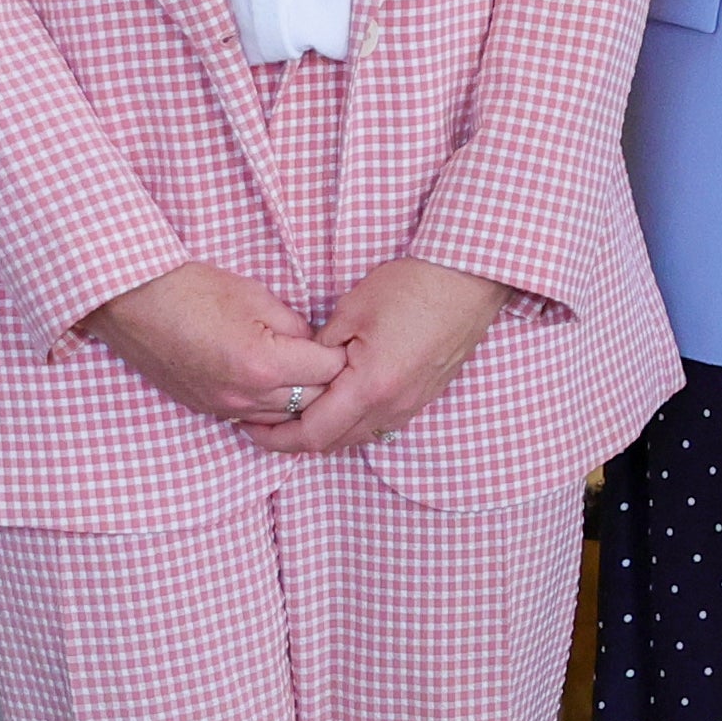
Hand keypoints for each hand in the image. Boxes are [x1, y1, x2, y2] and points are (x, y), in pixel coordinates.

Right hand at [84, 262, 347, 426]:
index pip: (329, 372)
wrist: (133, 302)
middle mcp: (246, 396)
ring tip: (309, 372)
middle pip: (312, 403)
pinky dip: (272, 404)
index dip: (342, 355)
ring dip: (302, 397)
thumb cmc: (192, 290)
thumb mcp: (256, 296)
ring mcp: (224, 408)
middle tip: (337, 360)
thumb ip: (295, 325)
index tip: (347, 342)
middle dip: (329, 382)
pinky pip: (255, 417)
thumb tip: (314, 344)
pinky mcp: (207, 409)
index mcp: (264, 364)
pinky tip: (275, 383)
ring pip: (284, 417)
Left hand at [263, 258, 512, 459]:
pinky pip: (381, 422)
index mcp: (369, 388)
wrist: (469, 278)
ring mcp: (413, 404)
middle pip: (334, 442)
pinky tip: (340, 400)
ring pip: (359, 435)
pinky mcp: (425, 394)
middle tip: (267, 424)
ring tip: (299, 411)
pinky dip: (353, 420)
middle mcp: (393, 406)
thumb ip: (320, 348)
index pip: (313, 434)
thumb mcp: (351, 310)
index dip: (277, 438)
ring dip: (327, 430)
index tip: (252, 429)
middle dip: (296, 440)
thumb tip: (304, 368)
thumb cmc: (411, 286)